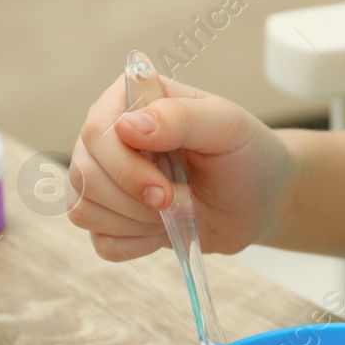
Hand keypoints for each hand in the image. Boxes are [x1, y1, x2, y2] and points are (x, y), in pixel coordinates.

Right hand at [68, 73, 292, 260]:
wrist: (260, 200)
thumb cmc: (246, 154)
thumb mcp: (227, 127)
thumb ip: (180, 118)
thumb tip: (127, 126)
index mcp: (130, 101)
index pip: (96, 133)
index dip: (124, 168)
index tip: (164, 189)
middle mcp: (109, 136)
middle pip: (84, 175)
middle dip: (135, 200)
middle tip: (183, 201)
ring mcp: (105, 179)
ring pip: (83, 209)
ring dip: (136, 223)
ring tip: (177, 210)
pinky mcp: (113, 218)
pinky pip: (100, 241)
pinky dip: (135, 244)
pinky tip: (163, 229)